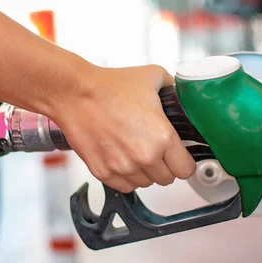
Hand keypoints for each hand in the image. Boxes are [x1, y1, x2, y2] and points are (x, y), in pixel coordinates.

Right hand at [52, 64, 195, 192]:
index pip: (186, 169)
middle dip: (165, 165)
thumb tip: (182, 95)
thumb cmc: (110, 85)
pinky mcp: (103, 172)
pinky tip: (123, 157)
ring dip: (145, 172)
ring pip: (146, 184)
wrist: (76, 93)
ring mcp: (122, 167)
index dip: (184, 161)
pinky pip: (125, 186)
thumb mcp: (153, 76)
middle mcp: (144, 157)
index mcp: (162, 137)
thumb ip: (174, 89)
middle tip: (156, 148)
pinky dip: (126, 176)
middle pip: (167, 179)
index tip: (179, 155)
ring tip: (136, 149)